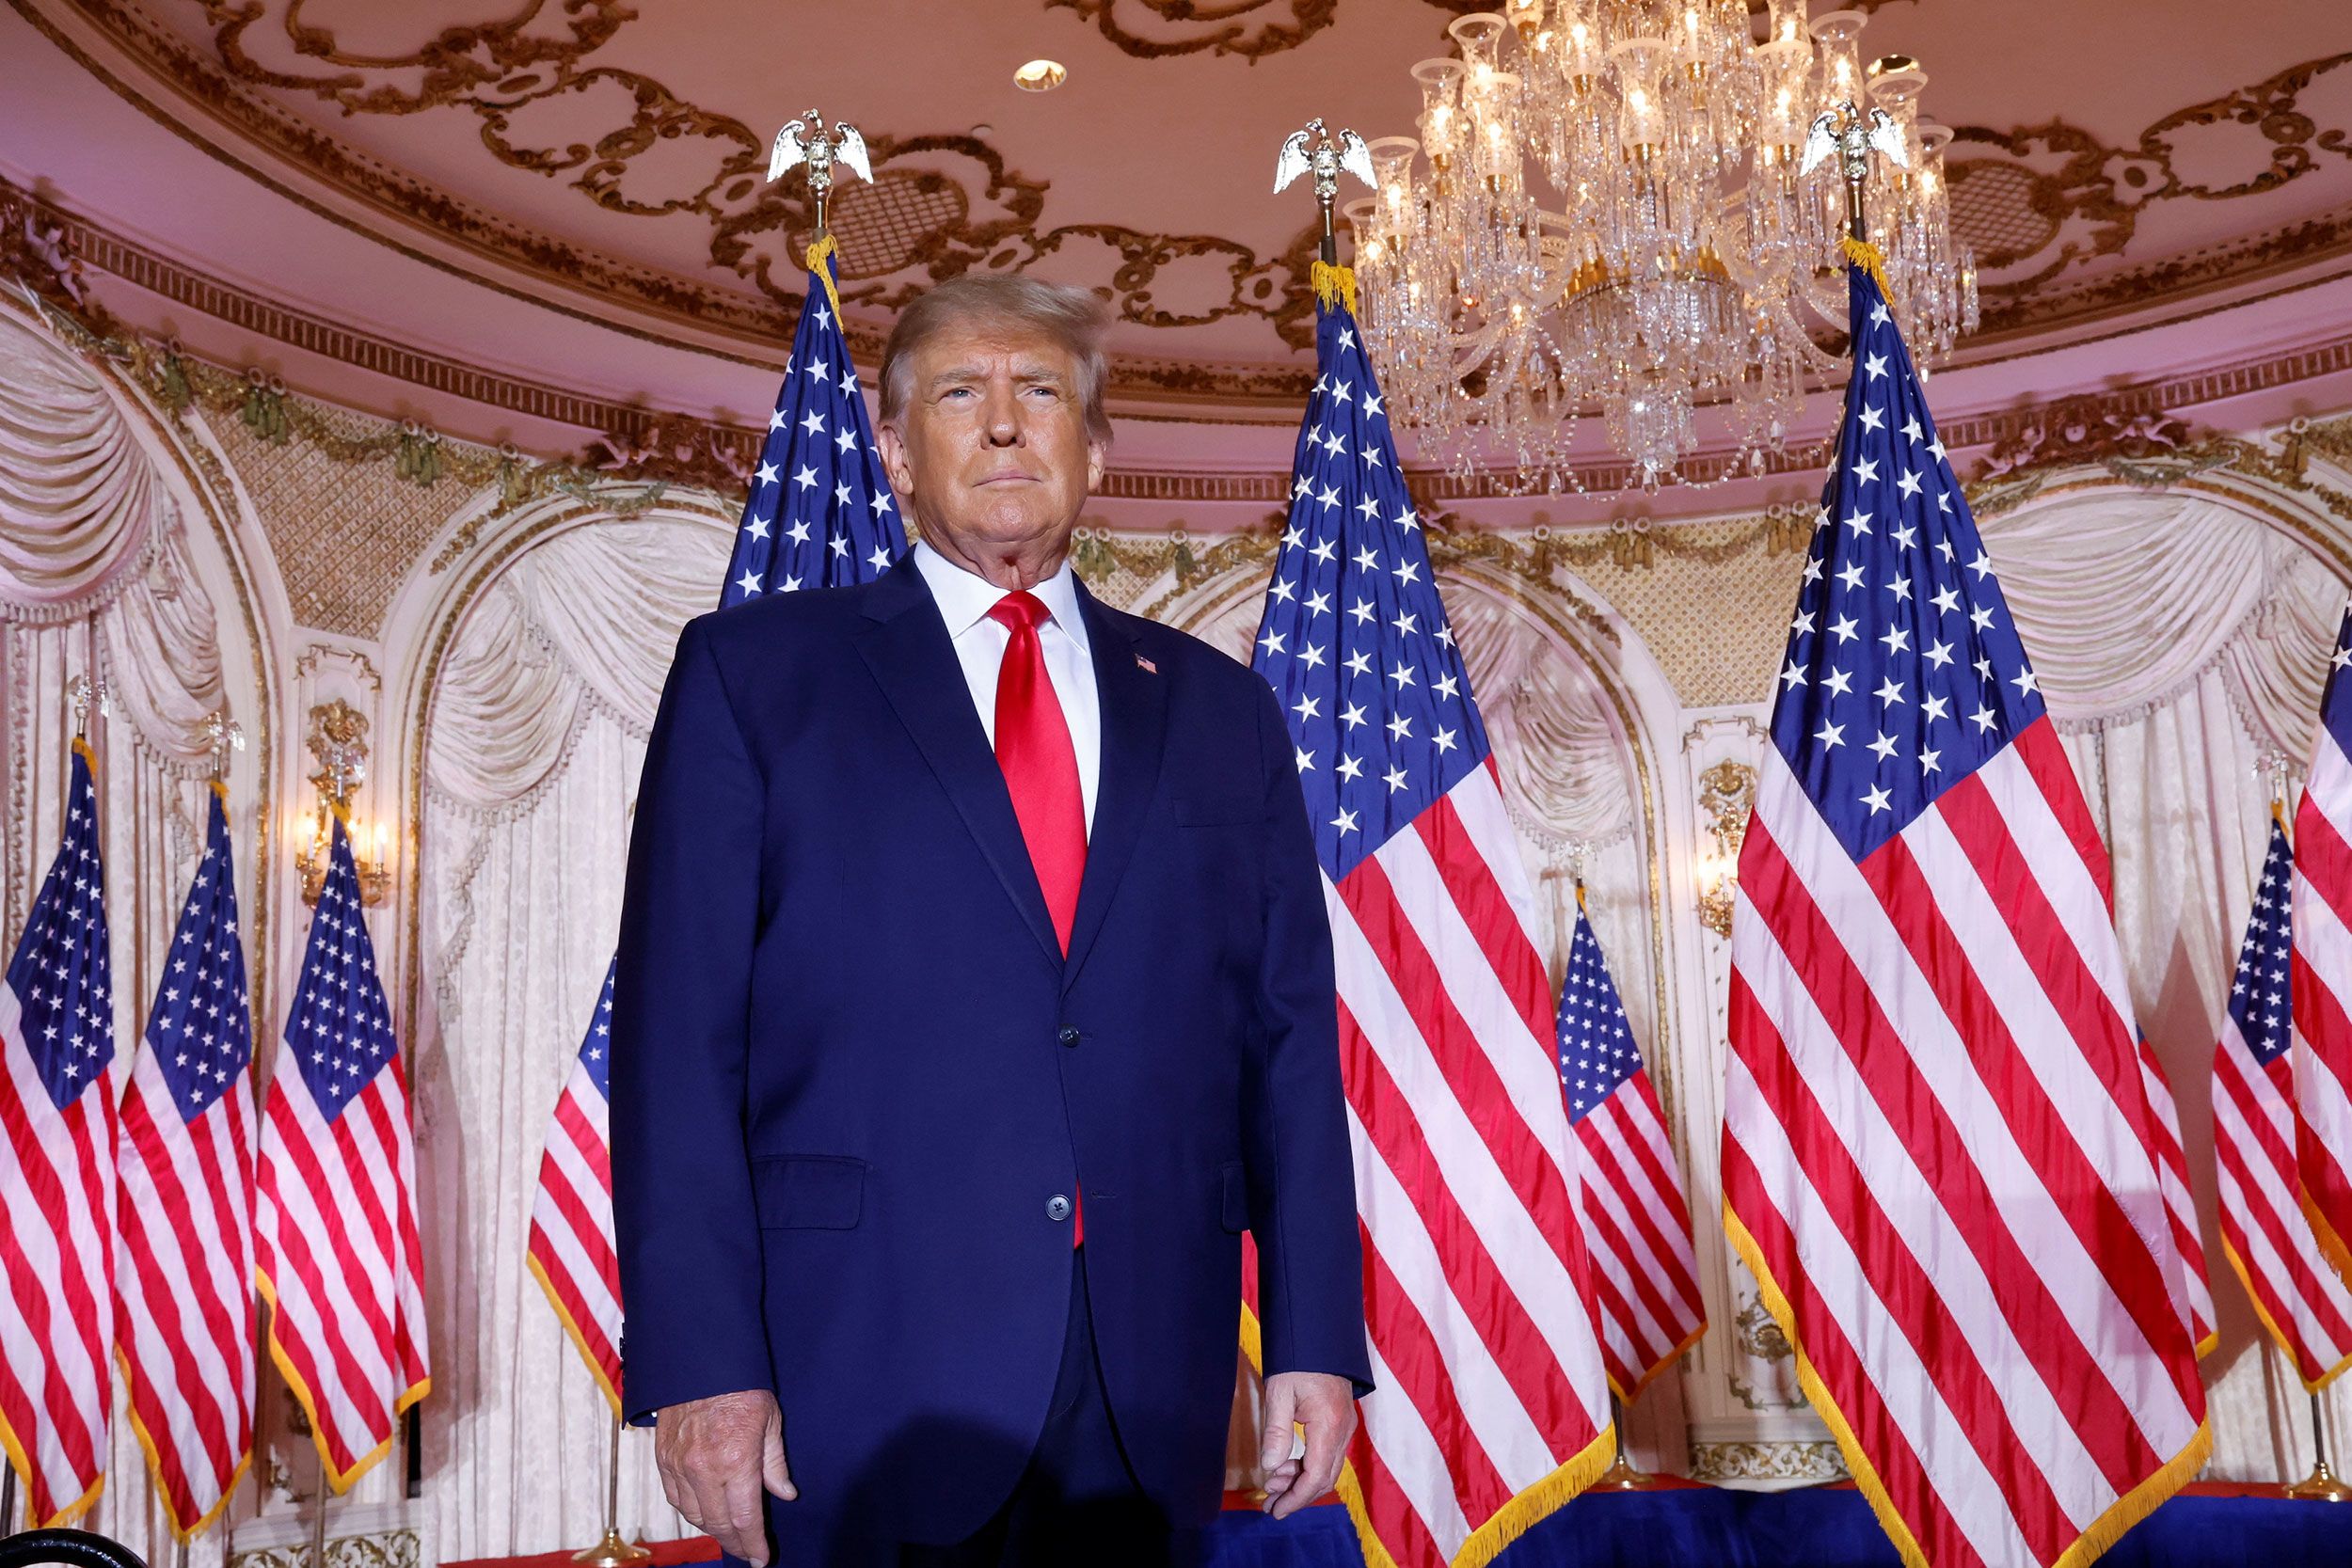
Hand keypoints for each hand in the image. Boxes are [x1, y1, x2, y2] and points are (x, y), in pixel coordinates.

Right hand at [655, 1389, 794, 1565]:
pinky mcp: (663, 1459)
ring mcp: (679, 1466)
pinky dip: (691, 1512)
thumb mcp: (770, 1420)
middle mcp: (704, 1470)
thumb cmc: (741, 1386)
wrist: (699, 1360)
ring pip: (695, 1515)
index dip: (754, 1544)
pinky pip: (675, 1498)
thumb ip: (775, 1464)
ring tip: (729, 1535)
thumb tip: (785, 1494)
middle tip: (747, 1551)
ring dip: (713, 1530)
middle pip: (719, 1523)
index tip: (761, 1558)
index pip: (745, 1518)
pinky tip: (704, 1514)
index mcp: (736, 1461)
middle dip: (735, 1542)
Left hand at [1257, 1370, 1355, 1518]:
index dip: (1296, 1498)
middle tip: (1270, 1504)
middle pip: (1324, 1478)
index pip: (1316, 1476)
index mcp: (1329, 1426)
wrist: (1319, 1337)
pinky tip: (1287, 1466)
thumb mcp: (1279, 1393)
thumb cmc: (1298, 1361)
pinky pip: (1328, 1456)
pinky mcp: (1341, 1424)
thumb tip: (1270, 1467)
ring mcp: (1345, 1428)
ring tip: (1272, 1484)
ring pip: (1327, 1469)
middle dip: (1297, 1495)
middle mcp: (1343, 1431)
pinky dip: (1308, 1466)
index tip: (1276, 1510)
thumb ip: (1276, 1432)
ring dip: (1301, 1481)